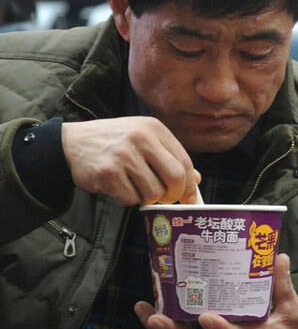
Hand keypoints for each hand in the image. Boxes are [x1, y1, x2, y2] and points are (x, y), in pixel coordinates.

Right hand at [61, 118, 201, 205]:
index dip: (189, 185)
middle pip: (175, 178)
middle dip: (174, 195)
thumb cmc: (113, 143)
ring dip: (147, 198)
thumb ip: (169, 157)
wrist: (70, 143)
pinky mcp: (109, 172)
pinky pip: (130, 198)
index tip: (189, 198)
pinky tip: (117, 187)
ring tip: (134, 188)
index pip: (185, 162)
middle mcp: (141, 139)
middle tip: (166, 200)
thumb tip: (196, 180)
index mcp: (155, 129)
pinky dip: (127, 199)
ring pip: (154, 192)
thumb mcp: (143, 140)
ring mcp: (124, 155)